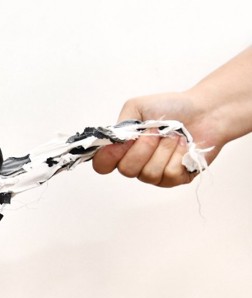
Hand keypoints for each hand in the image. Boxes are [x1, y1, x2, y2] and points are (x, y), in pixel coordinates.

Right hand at [92, 91, 223, 186]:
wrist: (205, 111)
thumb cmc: (171, 108)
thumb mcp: (137, 107)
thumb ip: (119, 124)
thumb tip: (111, 142)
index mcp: (122, 149)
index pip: (102, 165)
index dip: (107, 157)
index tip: (122, 141)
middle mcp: (135, 164)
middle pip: (126, 170)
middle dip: (143, 147)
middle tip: (156, 131)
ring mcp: (154, 174)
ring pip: (148, 173)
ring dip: (163, 149)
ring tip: (174, 136)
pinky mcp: (174, 179)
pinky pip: (169, 174)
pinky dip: (178, 155)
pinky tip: (184, 146)